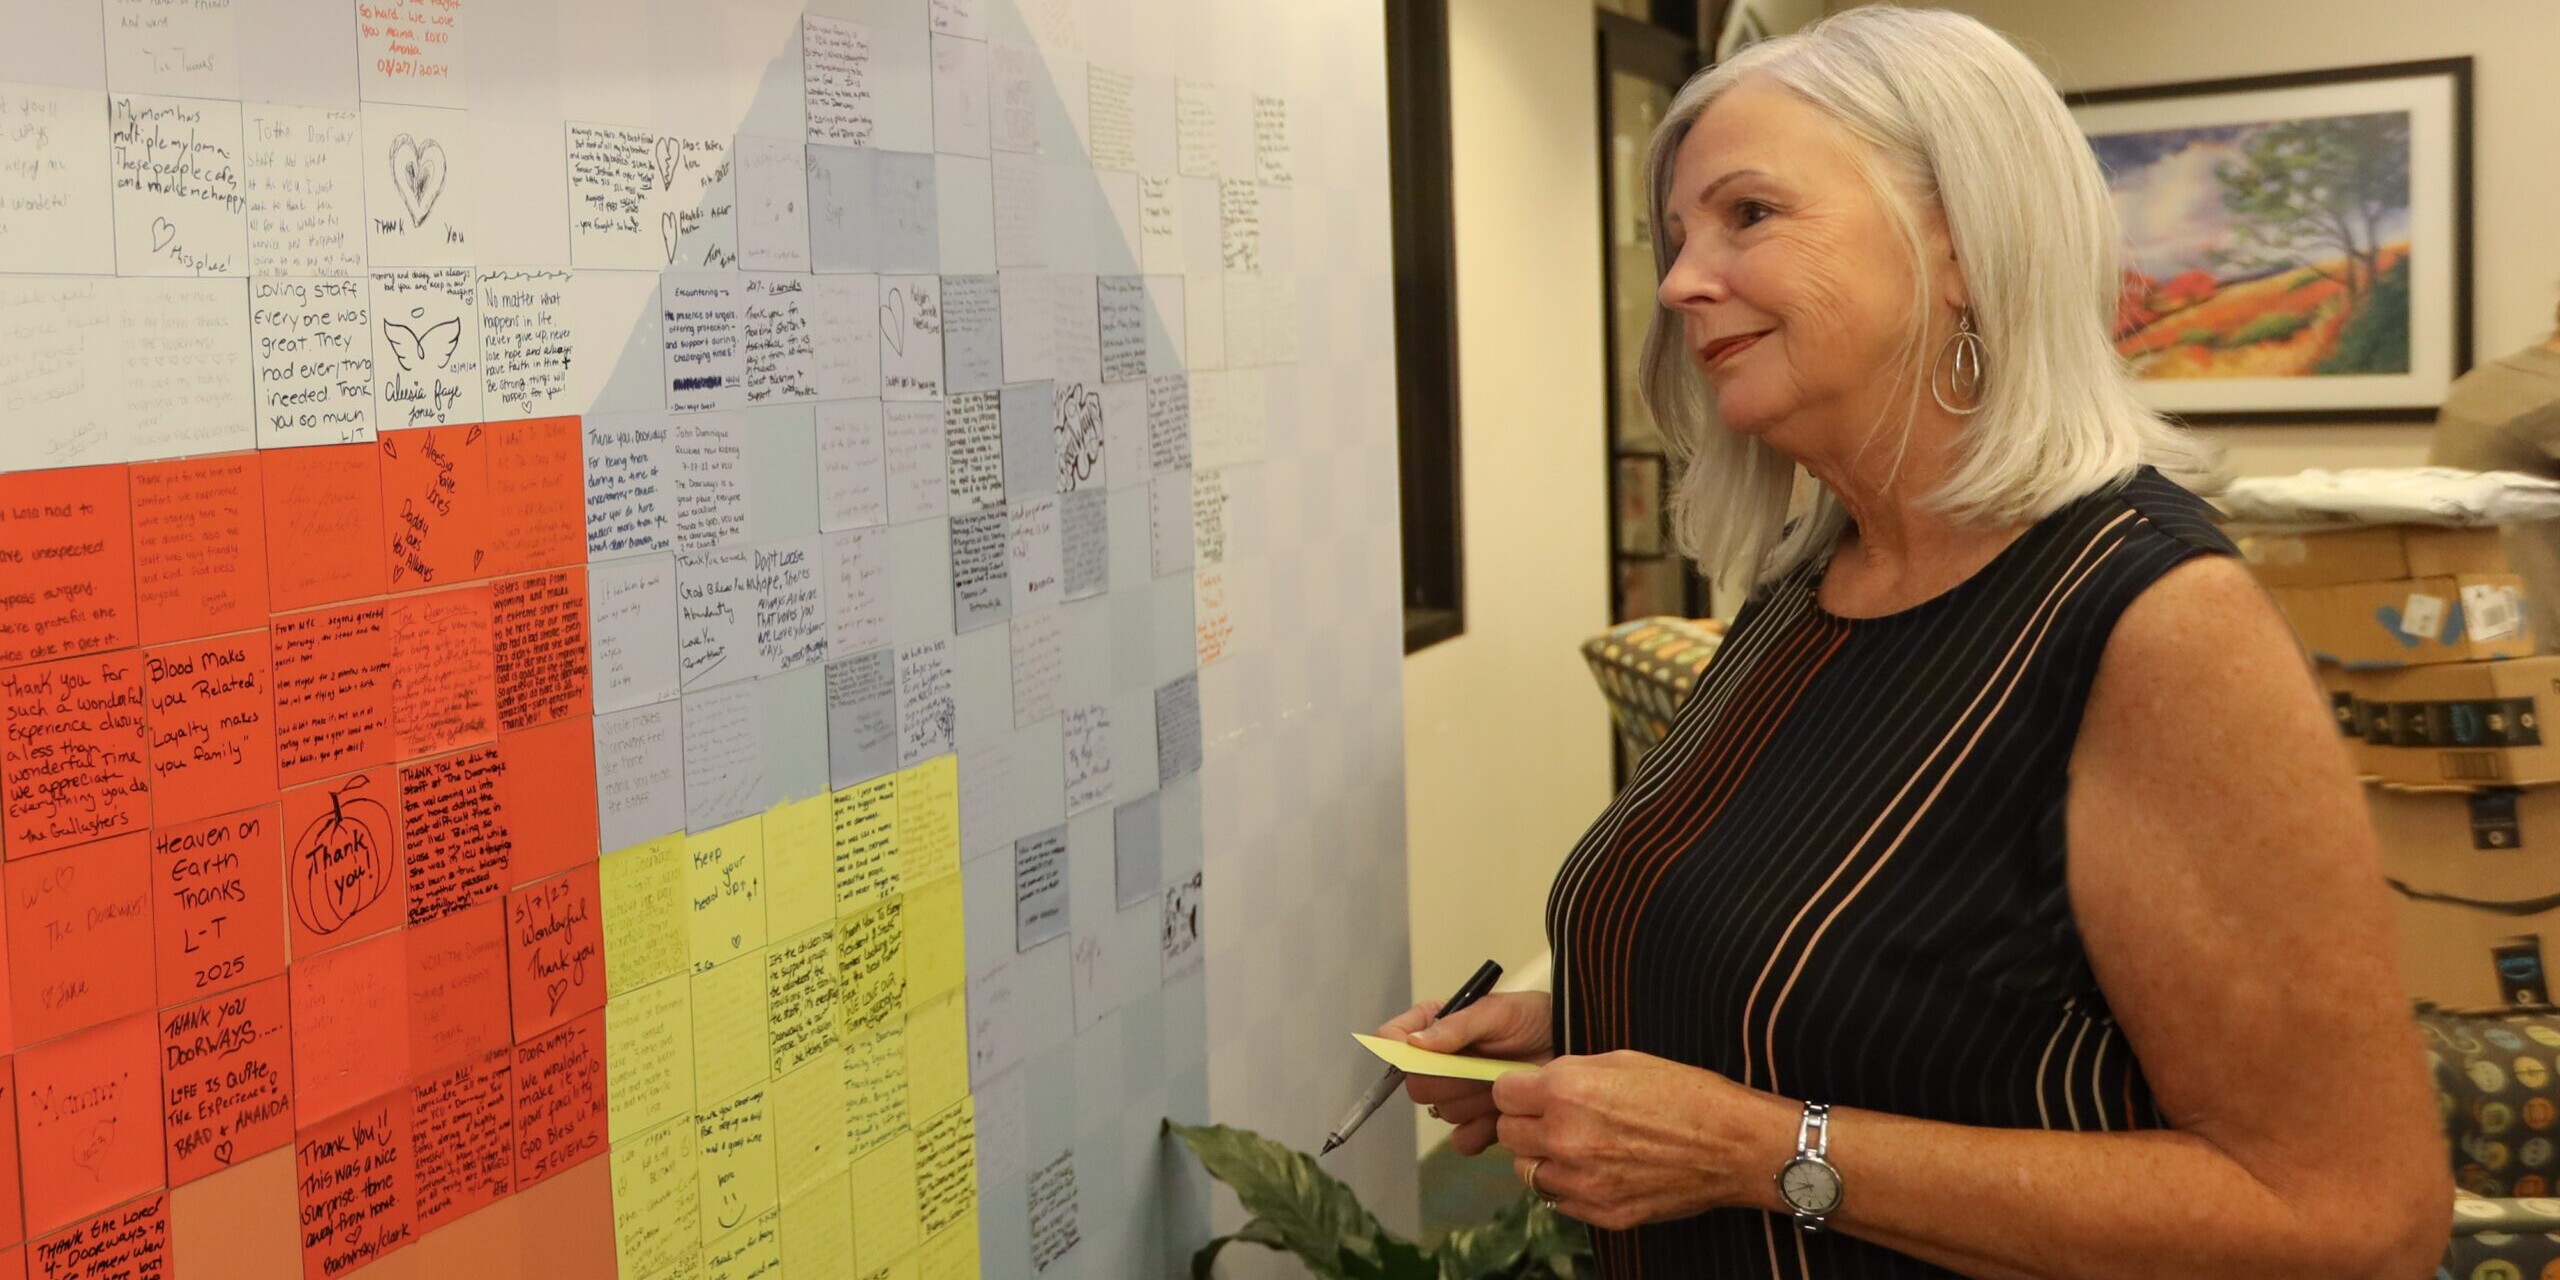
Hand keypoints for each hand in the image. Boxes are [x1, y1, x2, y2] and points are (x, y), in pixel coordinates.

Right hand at [1373, 990, 1552, 1155]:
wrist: (1570, 1044)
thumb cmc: (1535, 1019)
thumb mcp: (1498, 1013)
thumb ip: (1457, 1026)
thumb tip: (1413, 1043)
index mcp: (1436, 1027)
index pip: (1392, 1039)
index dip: (1395, 1048)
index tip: (1412, 1052)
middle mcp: (1440, 1063)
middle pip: (1415, 1086)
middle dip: (1450, 1079)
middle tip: (1482, 1065)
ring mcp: (1459, 1096)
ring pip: (1444, 1113)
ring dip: (1474, 1101)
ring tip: (1503, 1081)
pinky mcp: (1479, 1124)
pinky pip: (1463, 1140)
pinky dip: (1483, 1131)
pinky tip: (1503, 1112)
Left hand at [1491, 1051, 1792, 1231]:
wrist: (1732, 1145)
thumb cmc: (1684, 1093)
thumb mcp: (1621, 1061)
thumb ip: (1569, 1074)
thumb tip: (1538, 1084)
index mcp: (1566, 1091)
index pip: (1502, 1093)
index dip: (1517, 1090)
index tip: (1530, 1091)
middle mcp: (1564, 1138)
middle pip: (1508, 1134)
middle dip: (1526, 1123)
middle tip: (1553, 1118)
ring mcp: (1580, 1181)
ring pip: (1527, 1171)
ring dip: (1542, 1157)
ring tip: (1575, 1146)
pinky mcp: (1600, 1212)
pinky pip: (1558, 1199)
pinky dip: (1568, 1185)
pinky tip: (1596, 1170)